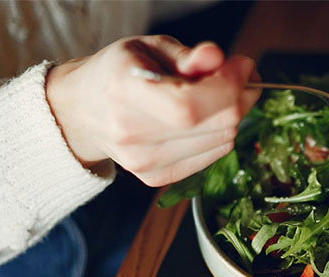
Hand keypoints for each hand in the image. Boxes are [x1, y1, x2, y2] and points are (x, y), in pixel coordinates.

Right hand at [46, 35, 260, 186]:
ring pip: (221, 141)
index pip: (190, 104)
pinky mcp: (157, 177)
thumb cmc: (119, 72)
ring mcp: (144, 162)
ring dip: (233, 114)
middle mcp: (131, 134)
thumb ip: (185, 55)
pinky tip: (207, 117)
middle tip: (241, 76)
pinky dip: (220, 133)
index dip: (227, 86)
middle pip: (214, 125)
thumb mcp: (149, 47)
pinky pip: (212, 155)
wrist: (84, 111)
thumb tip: (216, 58)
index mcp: (123, 92)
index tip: (244, 66)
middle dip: (241, 96)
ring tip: (221, 93)